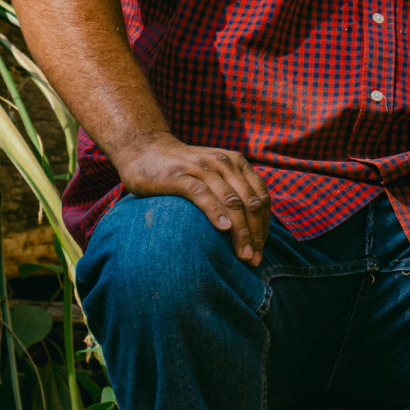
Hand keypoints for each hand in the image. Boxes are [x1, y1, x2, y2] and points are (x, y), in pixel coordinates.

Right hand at [112, 133, 270, 265]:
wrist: (144, 149)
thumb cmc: (182, 169)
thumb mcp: (214, 174)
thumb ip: (232, 191)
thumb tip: (252, 229)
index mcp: (236, 163)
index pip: (262, 198)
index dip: (264, 226)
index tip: (260, 250)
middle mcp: (223, 163)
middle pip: (250, 203)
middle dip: (255, 234)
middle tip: (253, 259)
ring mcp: (201, 168)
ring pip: (231, 201)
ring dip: (240, 231)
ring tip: (243, 255)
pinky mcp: (178, 176)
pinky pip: (202, 195)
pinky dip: (215, 212)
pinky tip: (223, 229)